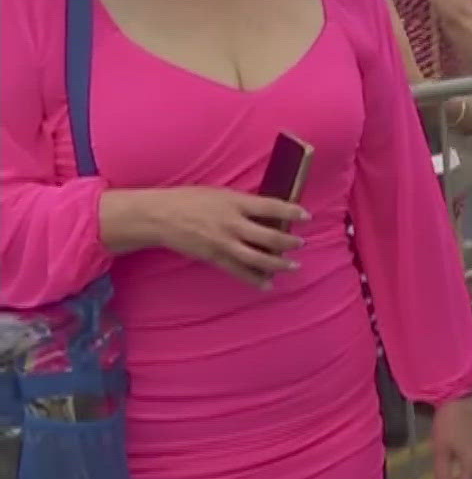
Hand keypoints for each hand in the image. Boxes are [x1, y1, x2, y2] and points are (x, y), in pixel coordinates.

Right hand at [106, 187, 304, 286]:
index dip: (292, 211)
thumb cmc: (189, 200)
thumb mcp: (221, 194)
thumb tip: (270, 213)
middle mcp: (232, 224)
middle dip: (289, 241)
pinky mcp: (214, 258)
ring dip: (278, 263)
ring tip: (293, 266)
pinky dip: (254, 279)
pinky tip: (267, 284)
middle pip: (269, 236)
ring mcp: (223, 243)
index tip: (306, 215)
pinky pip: (238, 271)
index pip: (272, 206)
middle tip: (302, 243)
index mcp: (235, 203)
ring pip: (258, 258)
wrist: (159, 216)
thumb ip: (244, 204)